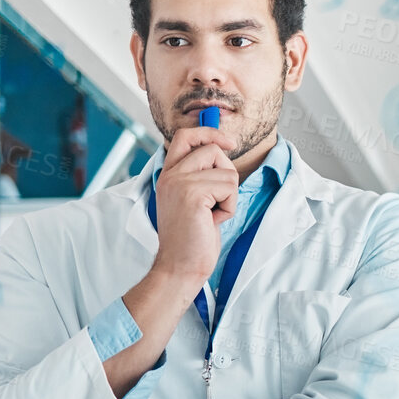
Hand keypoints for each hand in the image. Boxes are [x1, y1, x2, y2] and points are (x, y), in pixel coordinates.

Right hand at [152, 125, 237, 285]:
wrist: (181, 266)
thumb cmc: (192, 239)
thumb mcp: (195, 200)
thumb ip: (201, 177)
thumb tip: (222, 152)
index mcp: (168, 174)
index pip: (185, 136)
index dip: (209, 133)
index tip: (229, 143)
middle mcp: (170, 174)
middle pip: (212, 149)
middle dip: (227, 173)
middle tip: (219, 199)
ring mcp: (179, 182)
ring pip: (227, 171)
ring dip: (229, 196)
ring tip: (212, 215)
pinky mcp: (191, 193)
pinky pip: (229, 187)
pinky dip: (229, 207)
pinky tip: (213, 221)